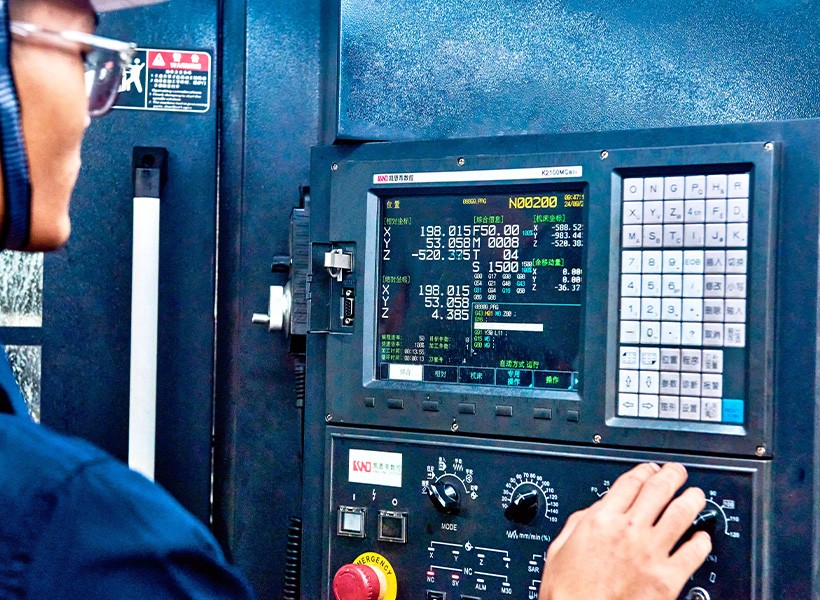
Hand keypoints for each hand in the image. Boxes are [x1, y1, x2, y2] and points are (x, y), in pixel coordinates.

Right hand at [538, 462, 711, 599]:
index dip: (644, 470)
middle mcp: (629, 531)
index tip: (650, 469)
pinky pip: (694, 553)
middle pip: (658, 490)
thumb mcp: (561, 547)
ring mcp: (651, 553)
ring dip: (692, 499)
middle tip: (678, 472)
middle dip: (672, 476)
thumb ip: (580, 522)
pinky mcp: (668, 579)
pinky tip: (703, 538)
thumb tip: (596, 509)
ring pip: (681, 513)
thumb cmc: (567, 591)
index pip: (630, 483)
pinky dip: (702, 541)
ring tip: (696, 495)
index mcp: (601, 520)